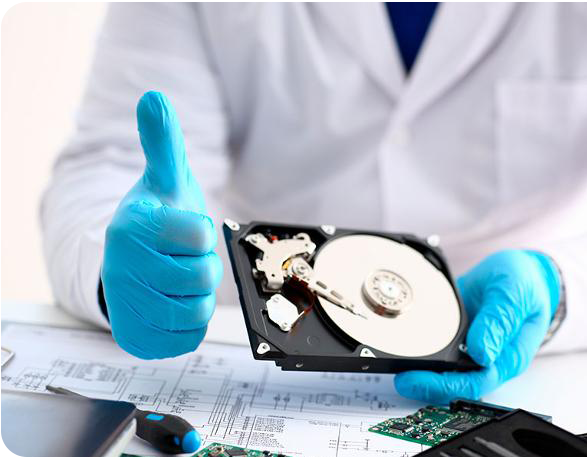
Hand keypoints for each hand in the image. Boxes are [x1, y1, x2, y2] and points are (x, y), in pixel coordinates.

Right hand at [102, 91, 222, 358]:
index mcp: (131, 225)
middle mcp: (122, 266)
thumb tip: (154, 98)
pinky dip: (191, 321)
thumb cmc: (158, 220)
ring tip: (180, 279)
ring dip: (198, 294)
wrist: (131, 263)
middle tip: (184, 256)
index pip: (199, 232)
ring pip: (195, 309)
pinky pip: (187, 336)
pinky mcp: (136, 336)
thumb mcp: (164, 180)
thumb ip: (163, 142)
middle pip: (201, 275)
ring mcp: (126, 304)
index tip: (184, 229)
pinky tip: (176, 302)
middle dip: (203, 265)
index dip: (202, 232)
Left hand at [395, 250, 560, 402]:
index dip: (443, 385)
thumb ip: (499, 321)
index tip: (416, 378)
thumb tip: (481, 352)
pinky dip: (418, 346)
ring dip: (419, 369)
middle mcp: (487, 358)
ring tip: (394, 363)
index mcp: (507, 357)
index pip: (474, 382)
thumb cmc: (526, 284)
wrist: (522, 270)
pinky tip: (401, 343)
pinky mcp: (456, 335)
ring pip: (442, 369)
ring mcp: (470, 348)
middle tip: (398, 376)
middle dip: (424, 382)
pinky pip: (435, 346)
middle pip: (453, 381)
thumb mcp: (514, 294)